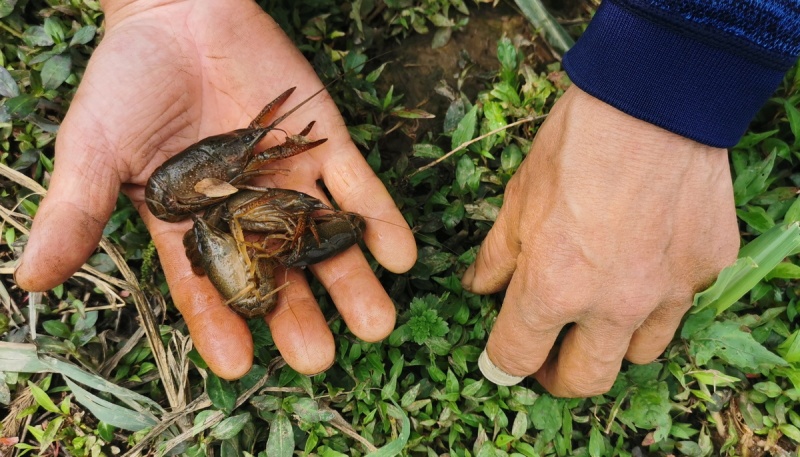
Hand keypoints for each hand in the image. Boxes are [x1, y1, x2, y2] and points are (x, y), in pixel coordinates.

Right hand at [14, 0, 415, 377]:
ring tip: (378, 325)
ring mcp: (289, 181)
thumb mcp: (95, 149)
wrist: (179, 9)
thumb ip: (77, 211)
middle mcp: (246, 212)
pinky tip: (400, 255)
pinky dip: (377, 218)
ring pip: (322, 239)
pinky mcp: (324, 145)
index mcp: (190, 223)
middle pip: (275, 274)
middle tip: (318, 359)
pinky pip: (356, 185)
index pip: (206, 286)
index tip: (240, 368)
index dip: (221, 326)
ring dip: (352, 281)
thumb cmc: (128, 80)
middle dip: (297, 317)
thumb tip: (30, 280)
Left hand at [463, 86, 738, 396]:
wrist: (651, 98)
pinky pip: (682, 304)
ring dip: (612, 342)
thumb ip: (497, 256)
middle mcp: (613, 306)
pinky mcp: (708, 269)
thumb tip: (479, 286)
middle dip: (559, 377)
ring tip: (599, 309)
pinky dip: (659, 296)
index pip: (516, 358)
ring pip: (639, 353)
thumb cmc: (574, 145)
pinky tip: (646, 260)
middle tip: (550, 356)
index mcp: (552, 289)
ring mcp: (669, 292)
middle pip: (585, 381)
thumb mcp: (517, 199)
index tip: (502, 362)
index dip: (501, 365)